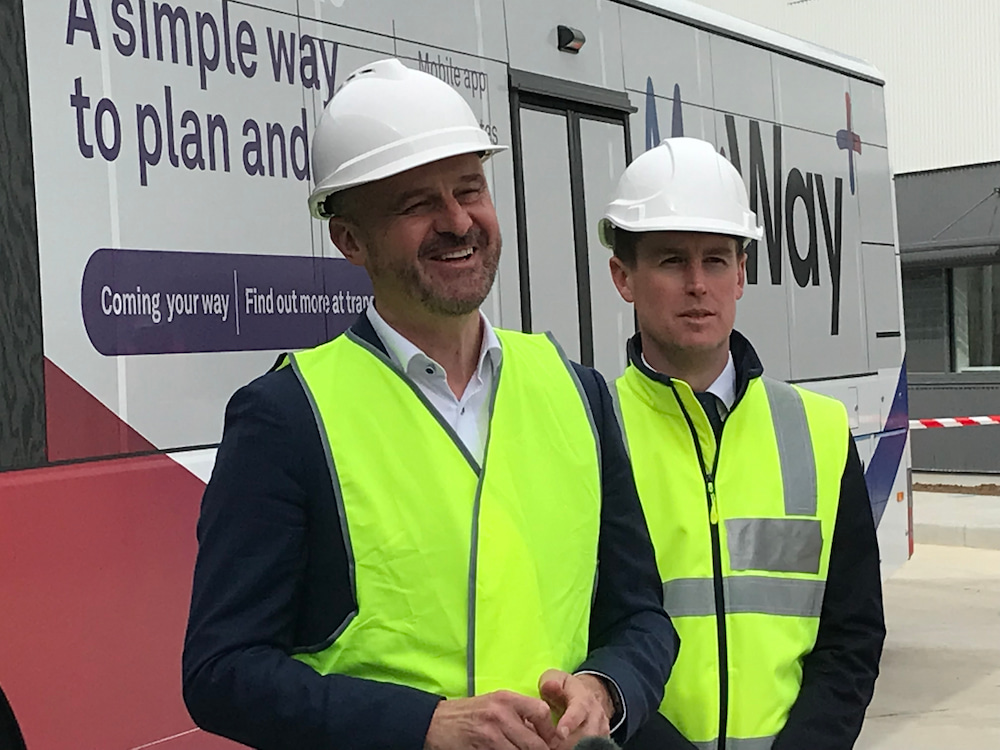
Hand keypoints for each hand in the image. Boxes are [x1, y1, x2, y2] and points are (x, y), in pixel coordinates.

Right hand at [424, 690, 559, 749]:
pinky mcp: (481, 749)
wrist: (435, 722)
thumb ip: (516, 713)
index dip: (550, 732)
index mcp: (506, 699)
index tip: (551, 743)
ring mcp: (491, 734)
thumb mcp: (492, 704)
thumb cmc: (466, 714)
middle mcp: (500, 714)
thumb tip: (542, 731)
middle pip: (535, 743)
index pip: (541, 712)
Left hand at [538, 670, 612, 748]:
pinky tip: (565, 749)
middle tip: (551, 745)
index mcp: (583, 698)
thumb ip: (550, 683)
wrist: (587, 695)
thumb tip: (549, 685)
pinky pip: (594, 747)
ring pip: (592, 744)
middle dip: (569, 743)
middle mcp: (596, 714)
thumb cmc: (565, 689)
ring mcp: (601, 728)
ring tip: (555, 748)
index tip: (560, 733)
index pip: (579, 710)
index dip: (570, 722)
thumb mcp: (555, 679)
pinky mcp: (602, 739)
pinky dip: (579, 749)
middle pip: (587, 733)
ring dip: (573, 748)